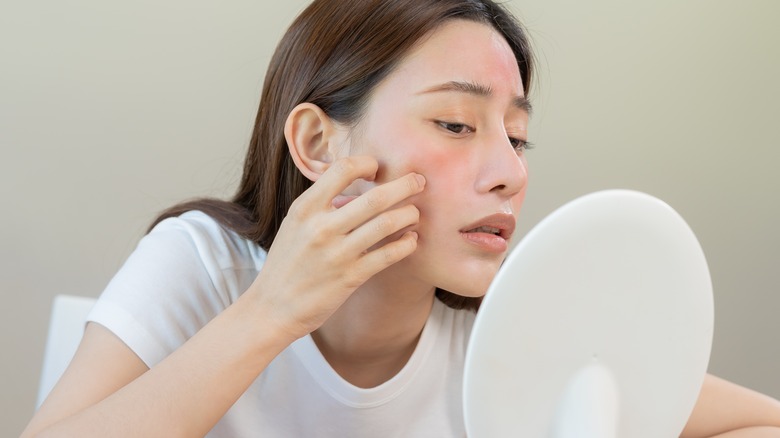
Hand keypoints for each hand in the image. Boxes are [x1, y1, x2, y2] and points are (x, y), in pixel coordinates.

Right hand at [248, 155, 424, 339]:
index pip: (343, 169)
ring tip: (415, 213)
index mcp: (305, 208)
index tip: (377, 169)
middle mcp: (321, 228)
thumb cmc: (287, 262)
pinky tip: (411, 240)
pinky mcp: (350, 278)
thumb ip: (322, 204)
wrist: (273, 307)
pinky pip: (388, 255)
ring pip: (386, 224)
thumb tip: (358, 187)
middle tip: (419, 181)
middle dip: (405, 185)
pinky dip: (406, 244)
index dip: (367, 163)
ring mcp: (337, 254)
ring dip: (409, 214)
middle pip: (375, 197)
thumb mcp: (295, 224)